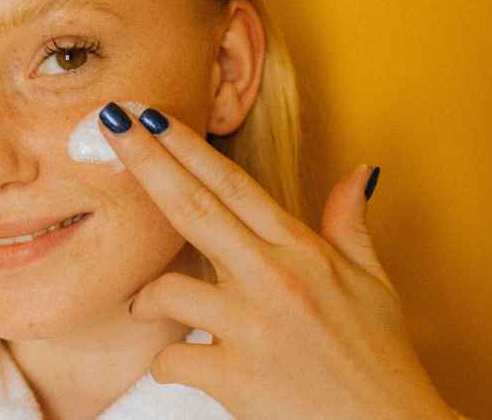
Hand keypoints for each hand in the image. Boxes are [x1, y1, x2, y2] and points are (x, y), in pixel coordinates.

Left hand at [97, 102, 454, 419]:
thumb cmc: (380, 360)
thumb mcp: (374, 284)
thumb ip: (351, 225)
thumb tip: (358, 172)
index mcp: (302, 251)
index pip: (234, 184)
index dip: (189, 146)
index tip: (152, 115)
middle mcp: (274, 277)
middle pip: (194, 205)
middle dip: (147, 159)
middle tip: (111, 121)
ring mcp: (253, 326)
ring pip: (168, 288)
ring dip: (145, 297)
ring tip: (146, 305)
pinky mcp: (235, 376)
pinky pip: (171, 357)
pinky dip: (165, 362)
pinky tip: (178, 366)